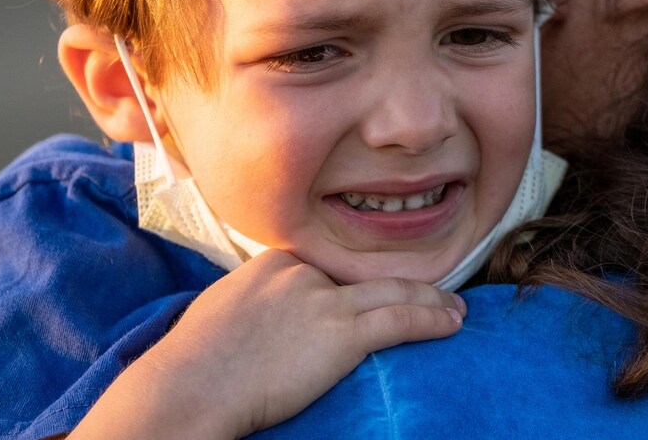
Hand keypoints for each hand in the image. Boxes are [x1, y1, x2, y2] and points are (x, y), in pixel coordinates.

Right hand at [68, 249, 465, 439]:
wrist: (191, 384)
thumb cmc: (194, 361)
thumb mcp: (223, 309)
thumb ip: (254, 302)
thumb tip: (263, 318)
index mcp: (275, 263)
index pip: (327, 268)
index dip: (355, 285)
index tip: (372, 296)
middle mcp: (304, 273)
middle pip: (365, 275)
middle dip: (404, 283)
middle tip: (434, 291)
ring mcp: (324, 301)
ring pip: (391, 292)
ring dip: (430, 299)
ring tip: (455, 308)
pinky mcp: (340, 334)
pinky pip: (399, 320)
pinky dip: (431, 319)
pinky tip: (451, 323)